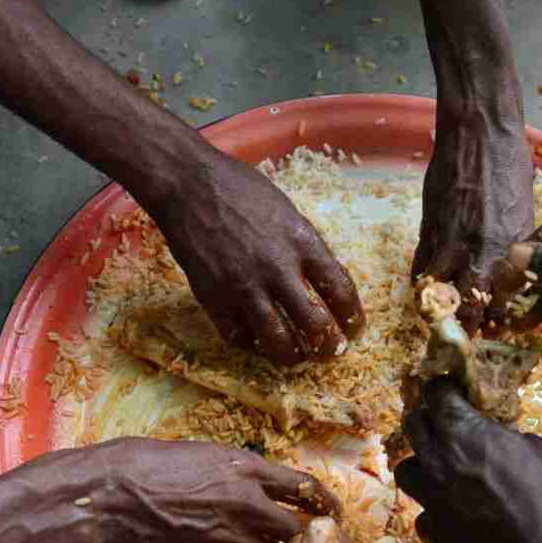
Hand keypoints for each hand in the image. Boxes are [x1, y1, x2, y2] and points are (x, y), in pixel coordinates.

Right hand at [15, 439, 337, 542]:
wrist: (108, 495)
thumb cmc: (149, 463)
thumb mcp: (206, 456)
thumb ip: (241, 476)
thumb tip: (263, 493)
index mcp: (246, 470)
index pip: (306, 488)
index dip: (327, 502)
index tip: (335, 511)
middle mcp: (245, 506)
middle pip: (300, 530)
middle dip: (315, 540)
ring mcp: (226, 538)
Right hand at [153, 148, 364, 364]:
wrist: (187, 185)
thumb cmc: (239, 189)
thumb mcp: (287, 211)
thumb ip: (305, 247)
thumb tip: (322, 279)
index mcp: (302, 242)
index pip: (340, 290)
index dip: (352, 316)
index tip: (354, 327)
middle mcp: (277, 269)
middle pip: (314, 324)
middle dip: (329, 346)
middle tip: (331, 351)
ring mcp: (244, 287)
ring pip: (278, 340)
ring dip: (293, 355)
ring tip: (297, 357)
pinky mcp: (214, 298)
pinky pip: (238, 337)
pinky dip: (251, 343)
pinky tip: (256, 338)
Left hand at [395, 379, 541, 542]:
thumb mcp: (541, 454)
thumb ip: (510, 438)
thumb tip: (503, 436)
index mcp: (464, 433)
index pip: (436, 393)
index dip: (445, 389)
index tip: (453, 391)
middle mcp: (437, 461)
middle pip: (413, 425)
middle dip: (428, 419)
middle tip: (447, 425)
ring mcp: (430, 499)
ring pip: (406, 469)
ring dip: (422, 464)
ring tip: (444, 470)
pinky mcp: (433, 532)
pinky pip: (423, 513)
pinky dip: (435, 509)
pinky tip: (456, 512)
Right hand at [413, 117, 535, 331]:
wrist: (479, 133)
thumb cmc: (510, 165)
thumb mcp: (526, 210)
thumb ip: (515, 247)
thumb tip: (509, 274)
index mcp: (513, 250)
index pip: (504, 303)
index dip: (499, 321)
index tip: (496, 330)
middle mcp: (482, 253)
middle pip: (471, 309)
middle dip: (468, 329)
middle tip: (465, 337)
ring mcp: (451, 243)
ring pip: (439, 296)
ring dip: (438, 311)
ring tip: (440, 319)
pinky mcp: (427, 230)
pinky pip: (420, 270)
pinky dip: (422, 284)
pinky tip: (427, 289)